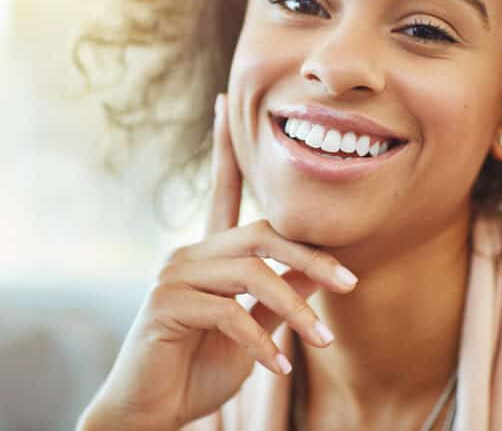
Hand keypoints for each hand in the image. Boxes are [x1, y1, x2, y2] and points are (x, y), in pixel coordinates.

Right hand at [77, 94, 358, 430]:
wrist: (151, 412)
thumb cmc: (198, 369)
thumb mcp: (251, 330)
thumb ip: (280, 296)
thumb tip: (320, 270)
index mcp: (207, 254)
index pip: (222, 190)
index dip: (225, 147)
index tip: (225, 103)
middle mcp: (188, 253)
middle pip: (261, 234)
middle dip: (310, 256)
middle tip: (350, 281)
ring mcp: (173, 275)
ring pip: (251, 272)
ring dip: (294, 308)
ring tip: (322, 341)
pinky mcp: (165, 304)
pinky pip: (229, 313)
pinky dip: (261, 343)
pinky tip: (279, 367)